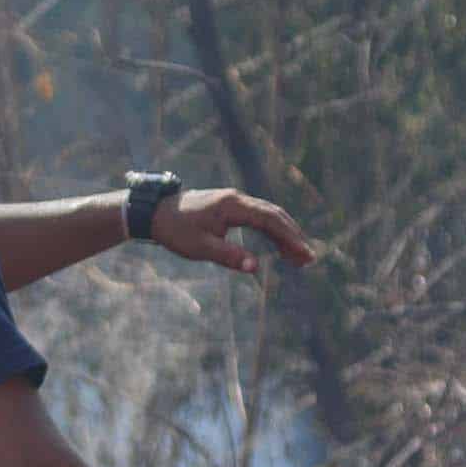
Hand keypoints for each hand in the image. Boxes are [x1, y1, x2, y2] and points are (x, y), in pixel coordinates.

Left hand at [150, 187, 320, 277]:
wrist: (155, 212)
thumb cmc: (176, 230)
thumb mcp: (199, 248)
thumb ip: (228, 256)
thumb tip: (254, 267)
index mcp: (232, 206)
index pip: (269, 220)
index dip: (289, 237)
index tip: (304, 254)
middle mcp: (237, 199)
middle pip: (274, 215)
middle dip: (293, 236)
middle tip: (309, 259)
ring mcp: (235, 201)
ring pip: (269, 215)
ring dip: (286, 234)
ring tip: (300, 258)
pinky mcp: (232, 207)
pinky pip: (259, 217)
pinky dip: (273, 231)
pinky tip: (280, 247)